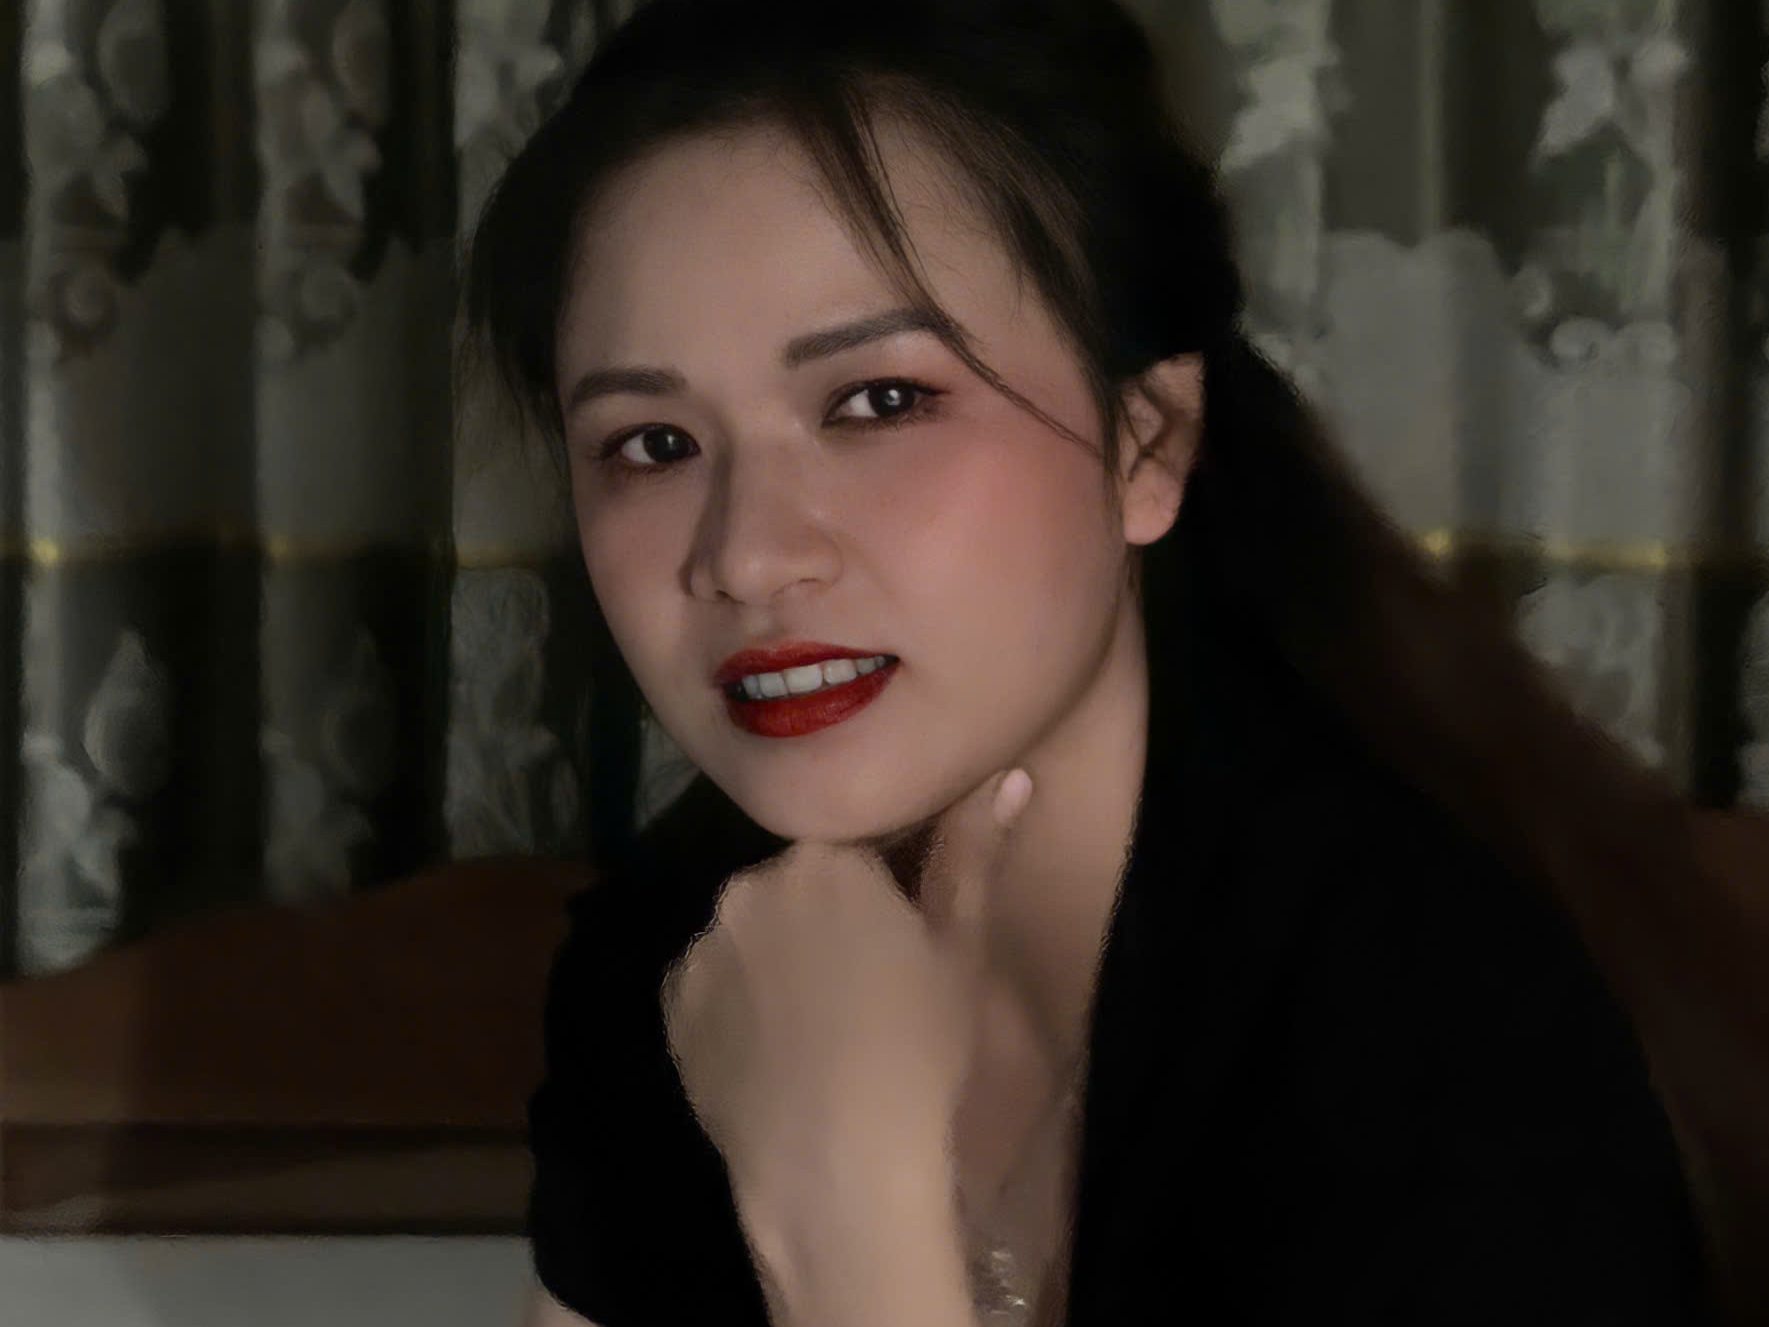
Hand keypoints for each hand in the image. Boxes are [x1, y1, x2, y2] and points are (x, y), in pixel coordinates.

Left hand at [659, 767, 1034, 1209]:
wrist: (836, 1163)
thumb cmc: (917, 1050)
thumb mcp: (961, 950)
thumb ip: (972, 853)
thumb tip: (1007, 775)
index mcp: (825, 860)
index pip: (855, 851)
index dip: (881, 895)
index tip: (898, 942)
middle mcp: (749, 885)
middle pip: (793, 888)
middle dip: (822, 920)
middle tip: (862, 990)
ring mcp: (702, 947)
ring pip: (748, 936)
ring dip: (774, 960)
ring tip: (814, 1029)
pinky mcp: (669, 1007)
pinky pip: (709, 987)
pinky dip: (735, 1006)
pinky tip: (772, 1052)